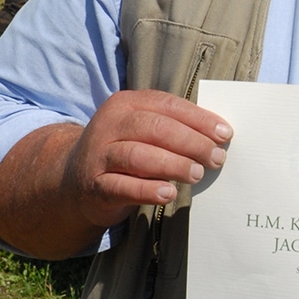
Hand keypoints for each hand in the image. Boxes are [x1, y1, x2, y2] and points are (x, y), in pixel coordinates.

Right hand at [59, 89, 232, 230]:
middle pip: (156, 128)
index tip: (225, 134)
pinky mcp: (94, 184)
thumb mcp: (141, 132)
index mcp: (125, 104)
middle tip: (216, 158)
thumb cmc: (123, 152)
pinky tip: (169, 194)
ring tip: (197, 174)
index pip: (167, 106)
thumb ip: (172, 128)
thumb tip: (218, 136)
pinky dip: (148, 190)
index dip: (199, 119)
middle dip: (191, 143)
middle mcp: (110, 125)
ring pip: (140, 155)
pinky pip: (123, 186)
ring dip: (174, 165)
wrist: (73, 181)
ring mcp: (99, 155)